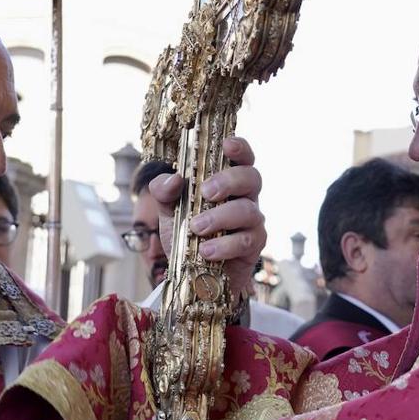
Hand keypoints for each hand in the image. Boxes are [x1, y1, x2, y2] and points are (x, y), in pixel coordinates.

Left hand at [150, 136, 265, 299]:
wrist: (191, 274)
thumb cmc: (186, 234)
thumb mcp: (168, 211)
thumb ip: (164, 192)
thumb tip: (173, 180)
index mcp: (227, 181)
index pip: (242, 157)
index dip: (240, 147)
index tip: (227, 145)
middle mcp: (245, 197)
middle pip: (251, 178)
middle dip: (229, 181)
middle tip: (206, 192)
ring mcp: (252, 221)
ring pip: (248, 210)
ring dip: (221, 217)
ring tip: (196, 228)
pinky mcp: (254, 246)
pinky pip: (246, 240)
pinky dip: (224, 245)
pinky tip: (205, 251)